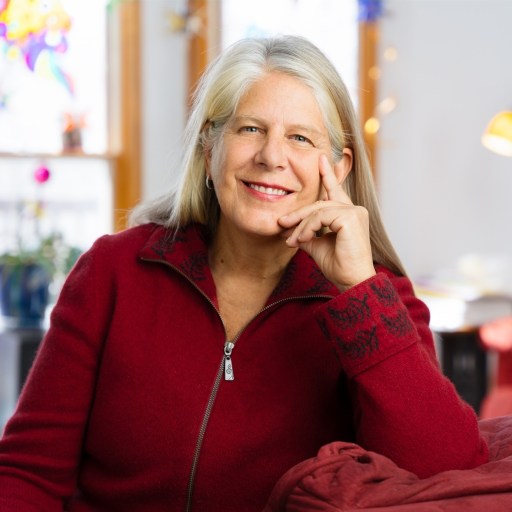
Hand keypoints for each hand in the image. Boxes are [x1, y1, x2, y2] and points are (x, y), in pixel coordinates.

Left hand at [278, 154, 375, 290]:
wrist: (351, 281)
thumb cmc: (339, 266)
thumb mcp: (317, 246)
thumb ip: (307, 234)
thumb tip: (290, 230)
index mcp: (348, 214)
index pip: (334, 191)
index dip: (327, 175)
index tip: (320, 158)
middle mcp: (354, 210)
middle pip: (319, 203)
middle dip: (298, 213)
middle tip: (281, 223)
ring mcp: (354, 212)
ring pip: (318, 210)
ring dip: (301, 225)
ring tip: (291, 240)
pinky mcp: (351, 217)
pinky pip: (321, 217)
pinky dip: (308, 227)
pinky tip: (302, 239)